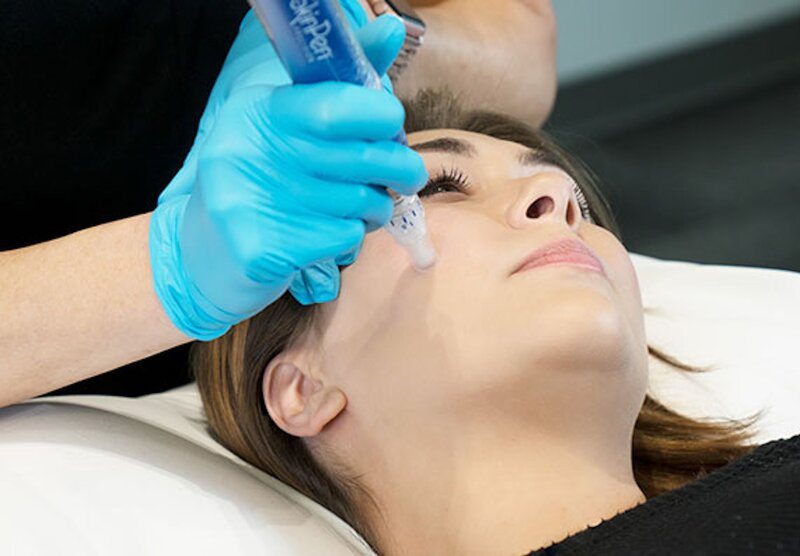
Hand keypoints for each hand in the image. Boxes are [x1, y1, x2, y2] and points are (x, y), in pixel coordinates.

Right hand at [149, 27, 426, 339]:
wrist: (210, 249)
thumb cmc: (267, 176)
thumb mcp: (294, 122)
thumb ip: (345, 82)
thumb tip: (393, 27)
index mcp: (259, 111)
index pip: (337, 105)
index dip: (381, 115)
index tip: (392, 124)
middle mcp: (249, 151)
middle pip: (361, 156)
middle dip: (400, 165)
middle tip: (407, 172)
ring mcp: (251, 202)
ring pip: (360, 201)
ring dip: (376, 205)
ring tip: (361, 203)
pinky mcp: (263, 249)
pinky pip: (345, 236)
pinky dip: (352, 235)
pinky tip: (330, 231)